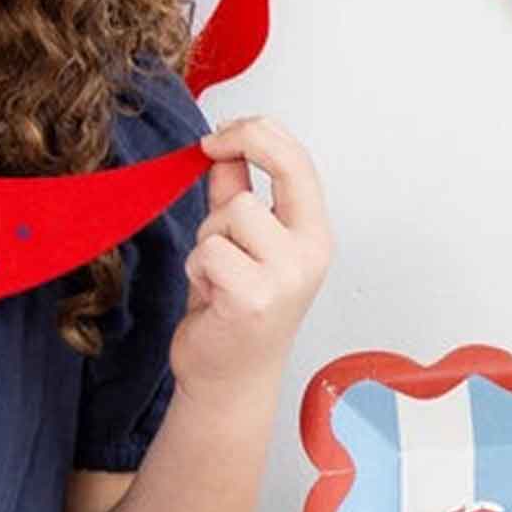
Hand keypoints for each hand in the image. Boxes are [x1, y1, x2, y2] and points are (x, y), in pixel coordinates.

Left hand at [168, 115, 334, 402]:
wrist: (228, 380)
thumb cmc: (234, 313)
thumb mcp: (239, 243)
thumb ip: (234, 194)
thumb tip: (223, 152)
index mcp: (313, 234)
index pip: (299, 160)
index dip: (258, 131)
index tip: (222, 132)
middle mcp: (310, 253)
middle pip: (276, 166)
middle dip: (238, 149)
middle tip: (209, 148)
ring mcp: (286, 276)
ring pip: (232, 211)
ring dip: (208, 236)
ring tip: (215, 271)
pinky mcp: (254, 298)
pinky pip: (210, 250)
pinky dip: (198, 267)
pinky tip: (210, 294)